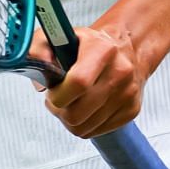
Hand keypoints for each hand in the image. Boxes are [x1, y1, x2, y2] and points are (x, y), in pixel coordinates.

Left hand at [30, 17, 148, 138]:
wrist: (125, 49)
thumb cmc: (89, 45)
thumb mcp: (60, 36)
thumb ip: (38, 48)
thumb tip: (38, 72)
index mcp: (102, 49)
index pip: (78, 83)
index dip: (58, 95)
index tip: (52, 92)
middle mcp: (120, 71)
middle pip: (78, 113)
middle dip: (59, 111)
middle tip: (57, 100)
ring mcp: (128, 93)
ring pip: (84, 127)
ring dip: (69, 119)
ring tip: (69, 103)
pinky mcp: (131, 110)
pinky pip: (95, 132)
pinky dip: (84, 124)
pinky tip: (84, 108)